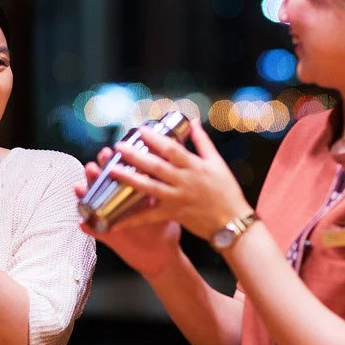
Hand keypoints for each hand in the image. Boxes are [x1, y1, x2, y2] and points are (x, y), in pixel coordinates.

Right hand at [76, 147, 182, 278]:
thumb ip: (163, 189)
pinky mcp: (108, 237)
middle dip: (99, 171)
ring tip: (80, 186)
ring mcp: (109, 219)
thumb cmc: (164, 228)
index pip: (119, 172)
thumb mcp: (164, 206)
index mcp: (130, 194)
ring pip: (94, 203)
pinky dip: (88, 227)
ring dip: (86, 194)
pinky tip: (82, 222)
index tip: (114, 149)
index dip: (115, 161)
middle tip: (97, 162)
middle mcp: (116, 203)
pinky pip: (95, 231)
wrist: (163, 255)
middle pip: (103, 183)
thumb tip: (167, 168)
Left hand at [106, 119, 251, 241]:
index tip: (141, 130)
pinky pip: (149, 217)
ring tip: (112, 170)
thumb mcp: (217, 163)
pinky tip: (115, 219)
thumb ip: (202, 142)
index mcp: (195, 166)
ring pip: (150, 188)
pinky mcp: (173, 214)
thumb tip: (193, 122)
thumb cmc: (227, 191)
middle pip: (157, 167)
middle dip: (136, 156)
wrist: (232, 222)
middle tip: (119, 146)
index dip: (156, 139)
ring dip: (130, 179)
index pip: (173, 150)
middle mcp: (184, 182)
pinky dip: (132, 219)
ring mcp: (177, 199)